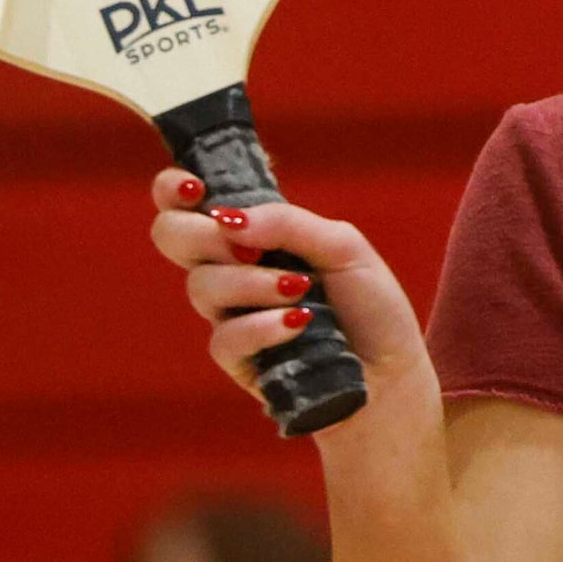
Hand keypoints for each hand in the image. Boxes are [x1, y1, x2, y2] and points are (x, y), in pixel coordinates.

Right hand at [146, 169, 432, 421]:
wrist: (391, 373)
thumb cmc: (370, 306)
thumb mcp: (343, 247)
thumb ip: (287, 223)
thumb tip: (228, 219)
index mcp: (252, 233)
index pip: (187, 202)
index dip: (172, 188)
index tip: (196, 188)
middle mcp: (231, 268)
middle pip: (171, 236)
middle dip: (201, 235)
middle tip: (244, 248)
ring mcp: (230, 314)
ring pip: (202, 286)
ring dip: (251, 283)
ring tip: (301, 291)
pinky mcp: (236, 359)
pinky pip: (224, 337)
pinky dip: (262, 326)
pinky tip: (298, 325)